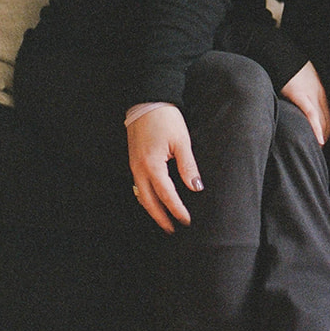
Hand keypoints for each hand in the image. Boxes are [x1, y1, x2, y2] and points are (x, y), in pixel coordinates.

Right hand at [127, 105, 200, 232]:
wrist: (147, 101)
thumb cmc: (166, 119)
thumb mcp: (182, 141)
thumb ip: (188, 166)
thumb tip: (196, 188)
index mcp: (152, 165)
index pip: (166, 195)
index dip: (177, 209)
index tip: (186, 221)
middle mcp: (139, 169)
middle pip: (149, 202)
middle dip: (161, 217)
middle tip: (173, 229)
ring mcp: (133, 166)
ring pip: (141, 195)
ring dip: (152, 210)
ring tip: (165, 220)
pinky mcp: (133, 161)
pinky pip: (138, 186)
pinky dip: (147, 197)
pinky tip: (155, 201)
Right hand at [279, 60, 329, 145]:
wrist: (279, 52)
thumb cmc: (286, 67)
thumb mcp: (297, 81)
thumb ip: (299, 94)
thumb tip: (295, 104)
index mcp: (317, 90)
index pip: (327, 115)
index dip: (325, 130)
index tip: (320, 142)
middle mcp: (318, 93)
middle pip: (327, 120)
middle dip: (324, 136)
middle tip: (318, 150)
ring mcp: (310, 93)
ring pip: (322, 120)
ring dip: (321, 136)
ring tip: (317, 150)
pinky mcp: (300, 94)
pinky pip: (311, 114)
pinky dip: (316, 127)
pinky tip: (319, 139)